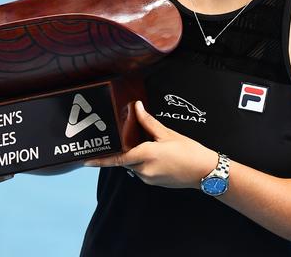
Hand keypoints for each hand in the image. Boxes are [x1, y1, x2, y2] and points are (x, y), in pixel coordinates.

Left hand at [84, 100, 217, 188]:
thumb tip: (136, 107)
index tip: (86, 160)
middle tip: (128, 139)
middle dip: (125, 150)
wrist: (204, 171)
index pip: (117, 159)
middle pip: (125, 160)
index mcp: (145, 155)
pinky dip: (143, 162)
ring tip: (149, 144)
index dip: (101, 160)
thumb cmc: (189, 151)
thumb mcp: (167, 133)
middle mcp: (144, 170)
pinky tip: (156, 154)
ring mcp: (149, 178)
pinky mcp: (154, 182)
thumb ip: (148, 122)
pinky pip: (142, 171)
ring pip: (134, 165)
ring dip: (135, 155)